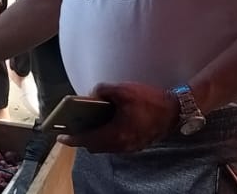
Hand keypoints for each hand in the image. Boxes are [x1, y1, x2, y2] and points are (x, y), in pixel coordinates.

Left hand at [60, 83, 179, 153]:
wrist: (176, 111)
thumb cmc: (150, 101)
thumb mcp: (124, 90)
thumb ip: (103, 90)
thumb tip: (91, 95)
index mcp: (116, 134)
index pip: (87, 140)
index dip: (72, 138)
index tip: (60, 136)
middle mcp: (121, 145)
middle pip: (95, 146)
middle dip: (83, 137)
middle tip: (73, 127)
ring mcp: (130, 146)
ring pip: (105, 145)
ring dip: (95, 136)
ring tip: (87, 123)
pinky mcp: (137, 144)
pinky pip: (115, 143)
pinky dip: (107, 135)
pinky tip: (106, 123)